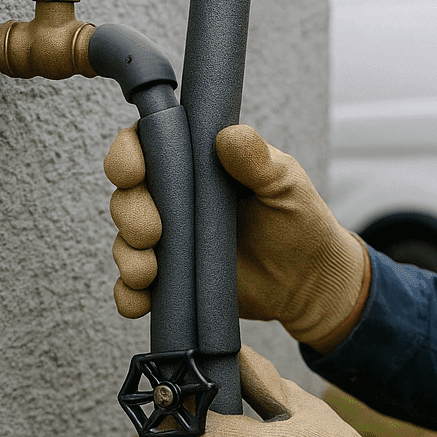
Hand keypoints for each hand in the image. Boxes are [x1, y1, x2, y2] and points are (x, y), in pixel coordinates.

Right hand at [106, 124, 370, 350]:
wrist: (310, 281)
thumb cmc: (299, 220)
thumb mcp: (285, 184)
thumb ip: (257, 159)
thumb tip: (227, 135)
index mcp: (197, 163)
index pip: (148, 146)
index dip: (128, 154)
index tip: (131, 172)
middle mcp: (176, 199)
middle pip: (128, 195)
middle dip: (129, 212)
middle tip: (152, 232)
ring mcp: (171, 241)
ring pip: (127, 241)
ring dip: (128, 255)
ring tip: (149, 271)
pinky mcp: (172, 280)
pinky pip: (136, 288)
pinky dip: (129, 295)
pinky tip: (139, 301)